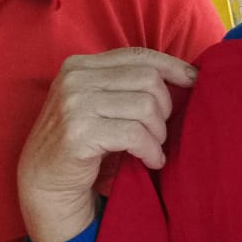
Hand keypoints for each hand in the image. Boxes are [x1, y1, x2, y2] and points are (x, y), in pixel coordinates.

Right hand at [17, 48, 196, 241]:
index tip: (194, 79)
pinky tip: (152, 161)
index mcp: (80, 66)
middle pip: (147, 80)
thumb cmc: (83, 145)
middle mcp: (75, 79)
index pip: (138, 55)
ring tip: (154, 148)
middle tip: (160, 132)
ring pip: (145, 106)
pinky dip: (151, 150)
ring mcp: (74, 104)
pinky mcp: (79, 133)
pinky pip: (135, 135)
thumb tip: (186, 74)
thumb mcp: (100, 104)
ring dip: (158, 133)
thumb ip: (126, 86)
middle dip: (164, 108)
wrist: (46, 186)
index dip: (172, 66)